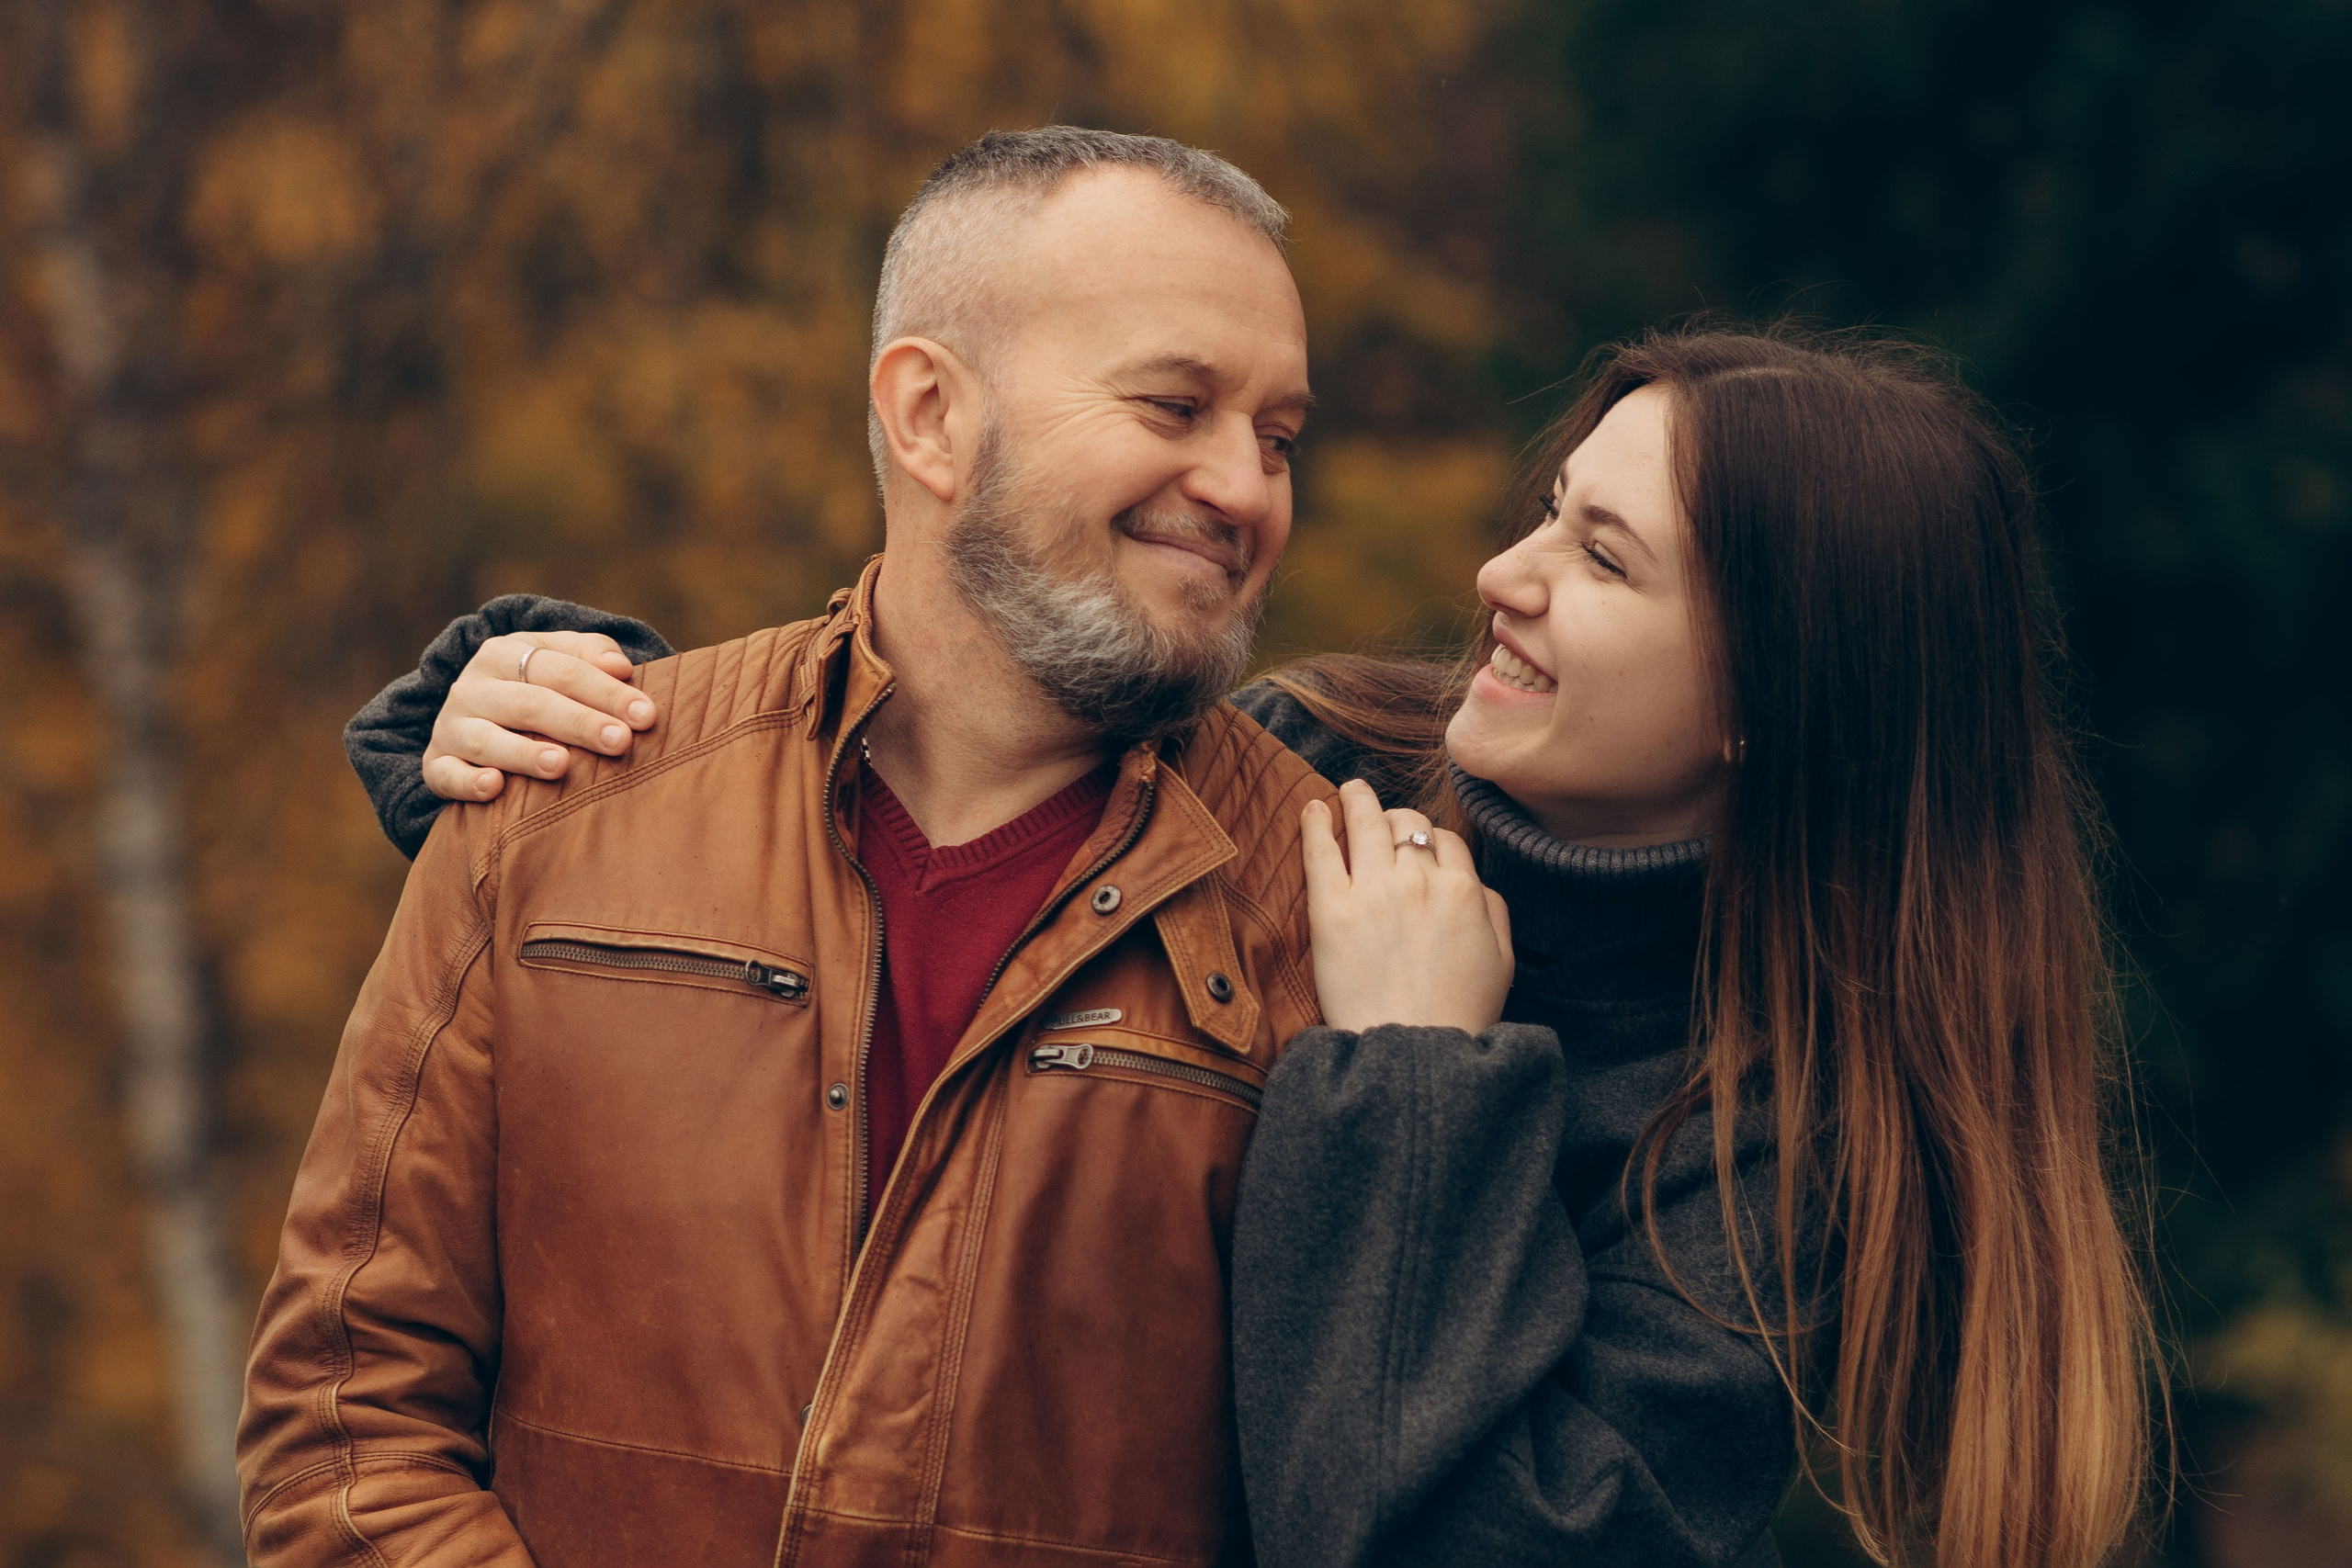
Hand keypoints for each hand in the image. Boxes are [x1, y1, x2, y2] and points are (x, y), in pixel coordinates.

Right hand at [424, 632, 658, 801]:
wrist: (469, 715)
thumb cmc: (534, 688)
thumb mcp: (558, 660)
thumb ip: (590, 654)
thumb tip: (620, 666)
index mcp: (505, 653)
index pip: (562, 670)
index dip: (606, 691)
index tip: (646, 715)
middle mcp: (473, 687)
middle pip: (530, 703)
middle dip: (579, 723)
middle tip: (620, 742)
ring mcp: (451, 726)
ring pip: (486, 740)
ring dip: (524, 753)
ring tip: (561, 765)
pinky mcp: (435, 764)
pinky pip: (445, 774)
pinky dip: (467, 782)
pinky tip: (495, 787)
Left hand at [1301, 779, 1513, 1034]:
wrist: (1412, 1049)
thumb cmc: (1458, 1013)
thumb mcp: (1502, 960)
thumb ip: (1494, 910)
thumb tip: (1473, 883)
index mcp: (1463, 890)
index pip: (1445, 841)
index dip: (1431, 840)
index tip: (1418, 846)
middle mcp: (1419, 880)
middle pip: (1406, 825)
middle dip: (1397, 817)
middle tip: (1383, 818)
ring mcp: (1373, 891)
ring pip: (1366, 824)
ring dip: (1357, 799)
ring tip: (1349, 789)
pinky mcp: (1331, 910)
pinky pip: (1320, 851)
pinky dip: (1316, 823)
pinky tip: (1313, 806)